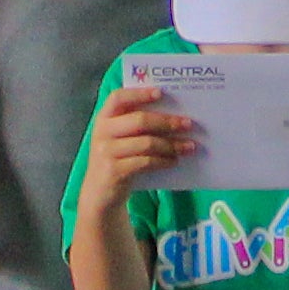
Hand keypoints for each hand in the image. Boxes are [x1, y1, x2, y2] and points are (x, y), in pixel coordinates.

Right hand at [77, 82, 193, 211]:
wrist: (100, 196)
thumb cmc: (116, 162)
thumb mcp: (119, 140)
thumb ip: (135, 126)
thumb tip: (173, 116)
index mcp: (103, 119)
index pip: (118, 98)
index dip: (139, 93)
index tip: (161, 93)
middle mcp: (102, 132)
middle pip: (139, 120)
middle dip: (167, 121)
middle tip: (188, 124)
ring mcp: (106, 152)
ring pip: (146, 143)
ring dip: (171, 144)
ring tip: (188, 146)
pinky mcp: (114, 171)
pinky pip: (146, 162)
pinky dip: (163, 160)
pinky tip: (174, 161)